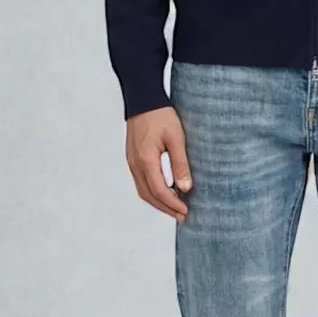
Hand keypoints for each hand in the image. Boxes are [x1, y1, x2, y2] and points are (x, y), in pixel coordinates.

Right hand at [126, 105, 191, 220]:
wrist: (142, 100)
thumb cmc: (160, 115)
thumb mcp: (176, 138)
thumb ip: (180, 163)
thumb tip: (185, 187)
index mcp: (146, 160)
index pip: (159, 191)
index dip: (172, 204)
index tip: (185, 211)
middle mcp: (135, 164)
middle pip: (149, 195)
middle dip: (166, 208)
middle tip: (182, 216)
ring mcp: (132, 162)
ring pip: (143, 191)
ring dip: (158, 202)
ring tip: (174, 208)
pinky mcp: (133, 159)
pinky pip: (141, 182)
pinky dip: (153, 192)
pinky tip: (165, 192)